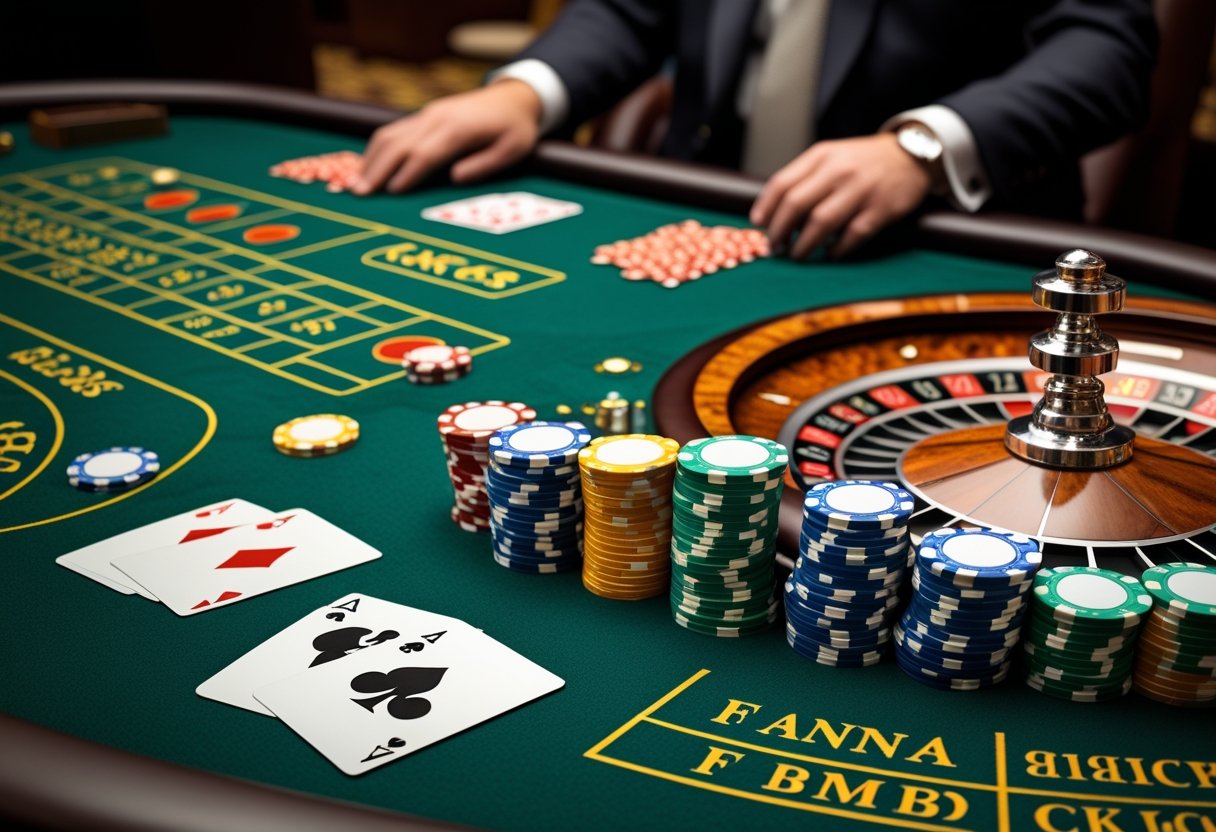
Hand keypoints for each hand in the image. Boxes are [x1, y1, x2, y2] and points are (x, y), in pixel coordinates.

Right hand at [353, 79, 542, 194]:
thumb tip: (453, 178)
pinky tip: (368, 167)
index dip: (406, 174)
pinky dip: (377, 150)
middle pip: (399, 144)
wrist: (514, 96)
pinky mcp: (424, 116)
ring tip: (355, 185)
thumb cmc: (516, 129)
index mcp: (459, 129)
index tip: (390, 193)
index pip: (426, 153)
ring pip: (390, 134)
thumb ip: (484, 165)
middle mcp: (437, 118)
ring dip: (370, 160)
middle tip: (358, 195)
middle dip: (377, 170)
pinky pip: (394, 131)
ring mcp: (428, 114)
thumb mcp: (513, 150)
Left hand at [749, 133, 931, 258]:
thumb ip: (804, 179)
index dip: (765, 208)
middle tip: (775, 247)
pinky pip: (852, 235)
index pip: (782, 183)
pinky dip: (837, 249)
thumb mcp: (831, 157)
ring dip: (804, 244)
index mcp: (821, 156)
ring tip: (797, 255)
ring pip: (821, 222)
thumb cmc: (862, 162)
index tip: (758, 226)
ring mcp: (862, 189)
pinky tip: (830, 255)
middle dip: (780, 230)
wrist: (911, 155)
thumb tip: (773, 215)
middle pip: (796, 203)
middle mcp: (839, 170)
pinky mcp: (882, 208)